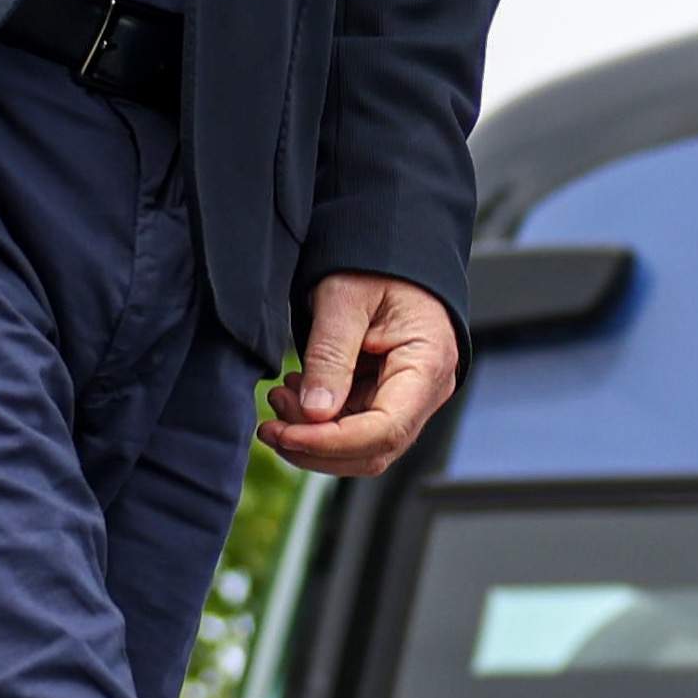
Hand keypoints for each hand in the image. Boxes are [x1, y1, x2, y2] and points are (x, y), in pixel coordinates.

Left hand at [265, 275, 460, 477]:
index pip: (384, 430)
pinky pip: (355, 427)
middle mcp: (426, 390)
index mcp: (428, 364)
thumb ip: (329, 355)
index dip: (331, 442)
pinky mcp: (388, 396)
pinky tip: (294, 397)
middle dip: (316, 446)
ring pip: (362, 447)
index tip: (285, 433)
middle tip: (270, 425)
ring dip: (313, 437)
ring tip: (279, 401)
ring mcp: (409, 397)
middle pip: (374, 449)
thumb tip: (315, 412)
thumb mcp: (343, 299)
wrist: (388, 248)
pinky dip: (319, 423)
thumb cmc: (375, 262)